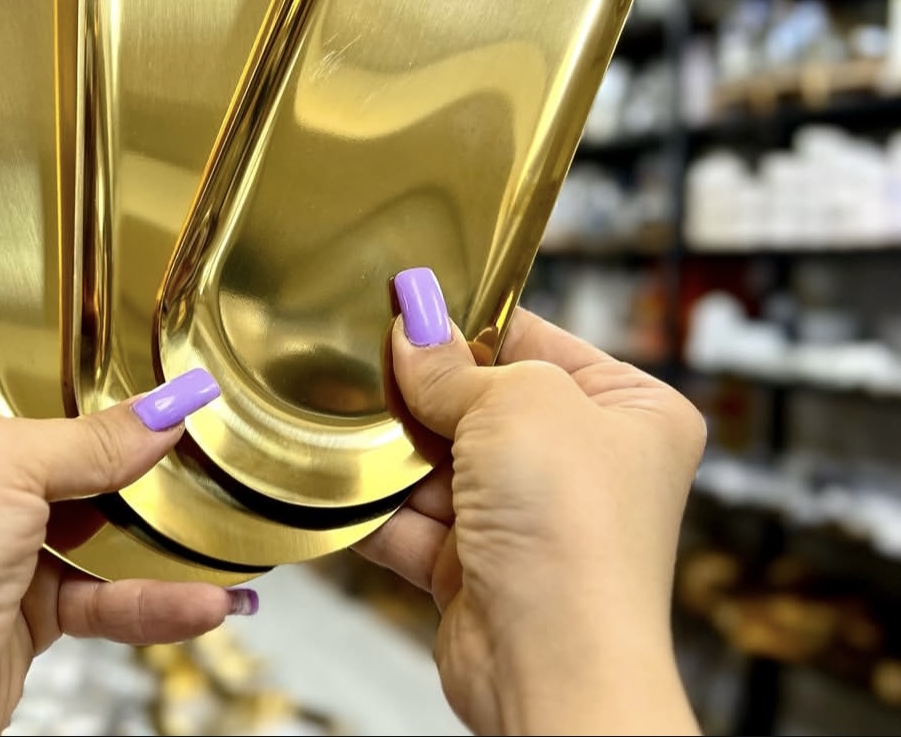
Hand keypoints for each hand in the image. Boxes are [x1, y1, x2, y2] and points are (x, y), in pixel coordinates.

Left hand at [0, 358, 254, 736]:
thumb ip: (92, 437)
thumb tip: (169, 406)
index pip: (14, 363)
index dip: (79, 360)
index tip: (149, 351)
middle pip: (69, 439)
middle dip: (135, 446)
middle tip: (200, 426)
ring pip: (96, 516)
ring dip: (157, 530)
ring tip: (217, 520)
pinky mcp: (26, 601)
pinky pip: (104, 587)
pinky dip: (152, 596)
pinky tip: (200, 597)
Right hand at [356, 267, 705, 736]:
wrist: (552, 669)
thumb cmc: (575, 535)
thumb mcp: (513, 405)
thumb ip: (451, 362)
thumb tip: (414, 319)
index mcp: (630, 410)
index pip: (536, 339)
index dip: (471, 320)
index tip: (411, 300)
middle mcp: (583, 464)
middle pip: (480, 400)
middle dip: (425, 390)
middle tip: (370, 358)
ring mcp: (529, 517)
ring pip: (440, 459)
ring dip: (396, 449)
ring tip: (350, 421)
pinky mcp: (477, 565)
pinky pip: (413, 518)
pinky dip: (377, 503)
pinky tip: (340, 477)